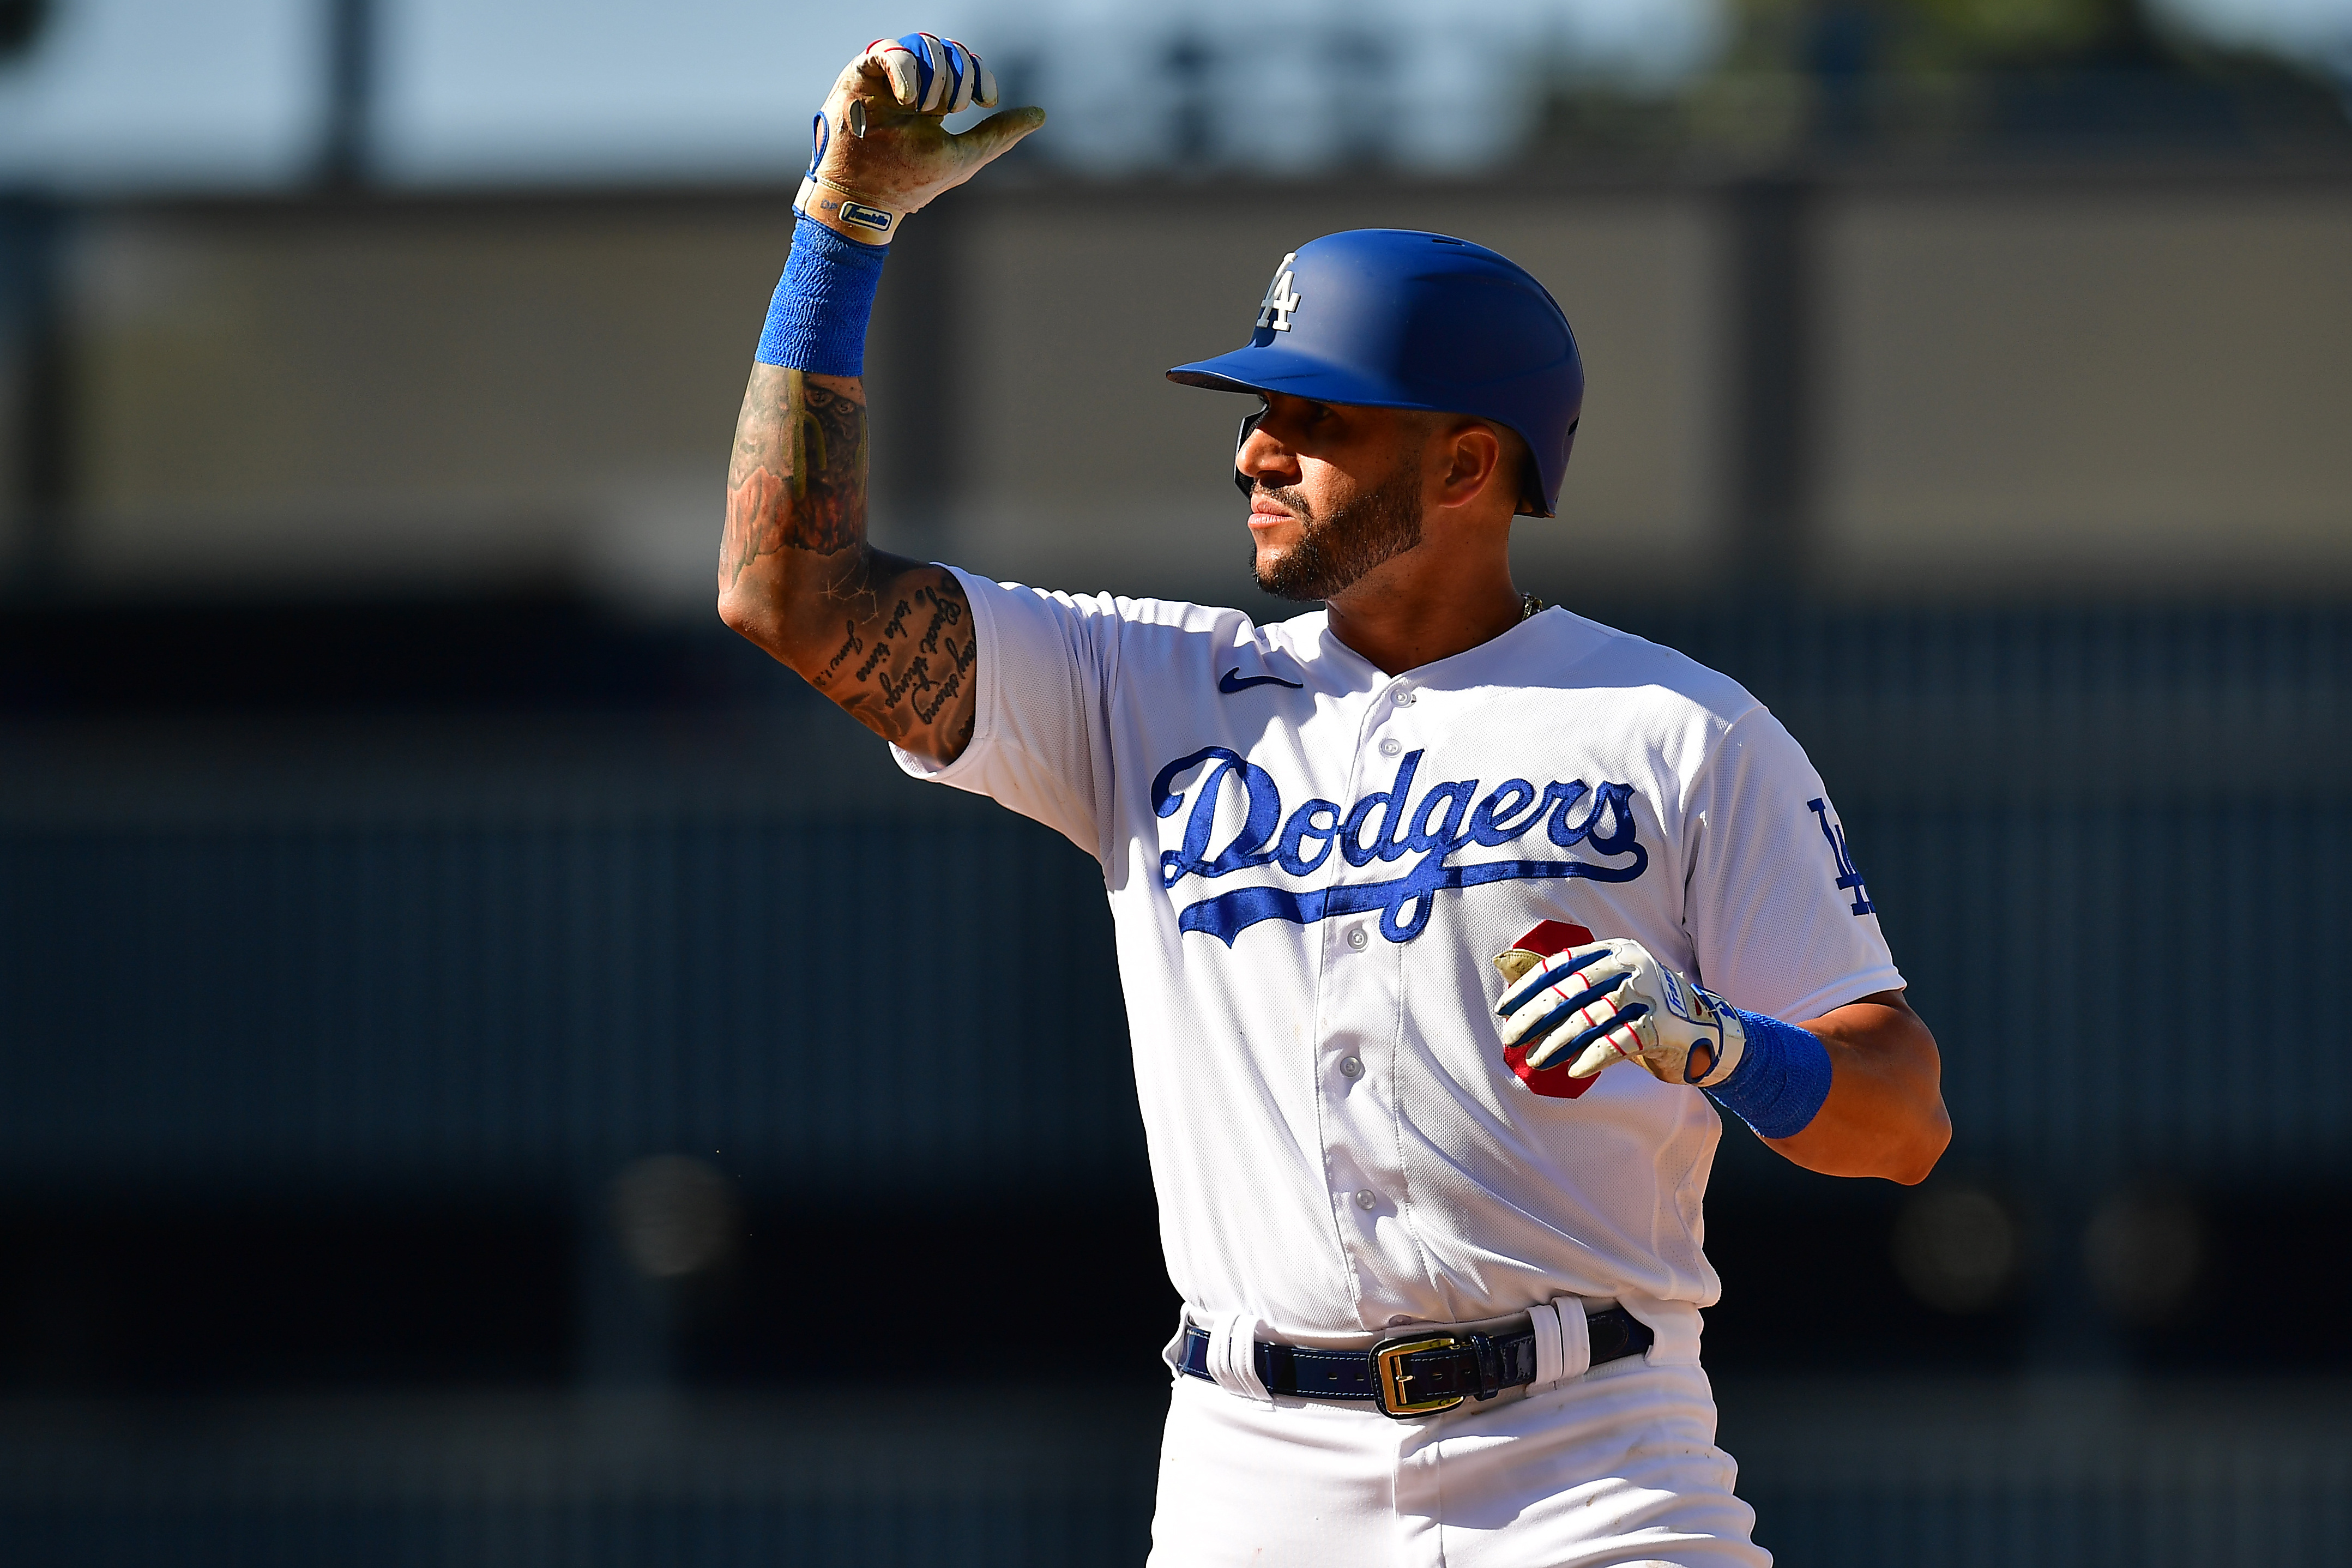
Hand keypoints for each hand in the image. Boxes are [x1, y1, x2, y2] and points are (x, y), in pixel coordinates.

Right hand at [803, 34, 1043, 225]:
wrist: (866, 193)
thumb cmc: (911, 181)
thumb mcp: (965, 156)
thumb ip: (1000, 134)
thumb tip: (1040, 114)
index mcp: (934, 101)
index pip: (964, 67)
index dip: (979, 73)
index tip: (987, 99)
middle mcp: (911, 85)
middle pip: (949, 52)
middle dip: (960, 77)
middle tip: (950, 110)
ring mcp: (887, 78)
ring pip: (925, 46)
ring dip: (935, 78)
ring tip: (922, 110)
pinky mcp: (863, 73)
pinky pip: (892, 50)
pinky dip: (906, 71)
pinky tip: (909, 101)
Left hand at [1493, 938, 1746, 1086]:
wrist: (1707, 1032)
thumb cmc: (1644, 1009)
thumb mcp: (1609, 987)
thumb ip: (1567, 982)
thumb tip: (1505, 970)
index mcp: (1615, 950)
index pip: (1562, 964)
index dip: (1529, 986)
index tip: (1503, 1009)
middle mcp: (1633, 965)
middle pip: (1573, 989)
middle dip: (1536, 1015)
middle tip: (1511, 1038)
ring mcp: (1652, 994)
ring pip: (1593, 1017)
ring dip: (1559, 1041)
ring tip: (1536, 1060)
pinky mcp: (1665, 1025)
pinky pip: (1621, 1041)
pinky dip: (1594, 1057)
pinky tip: (1573, 1070)